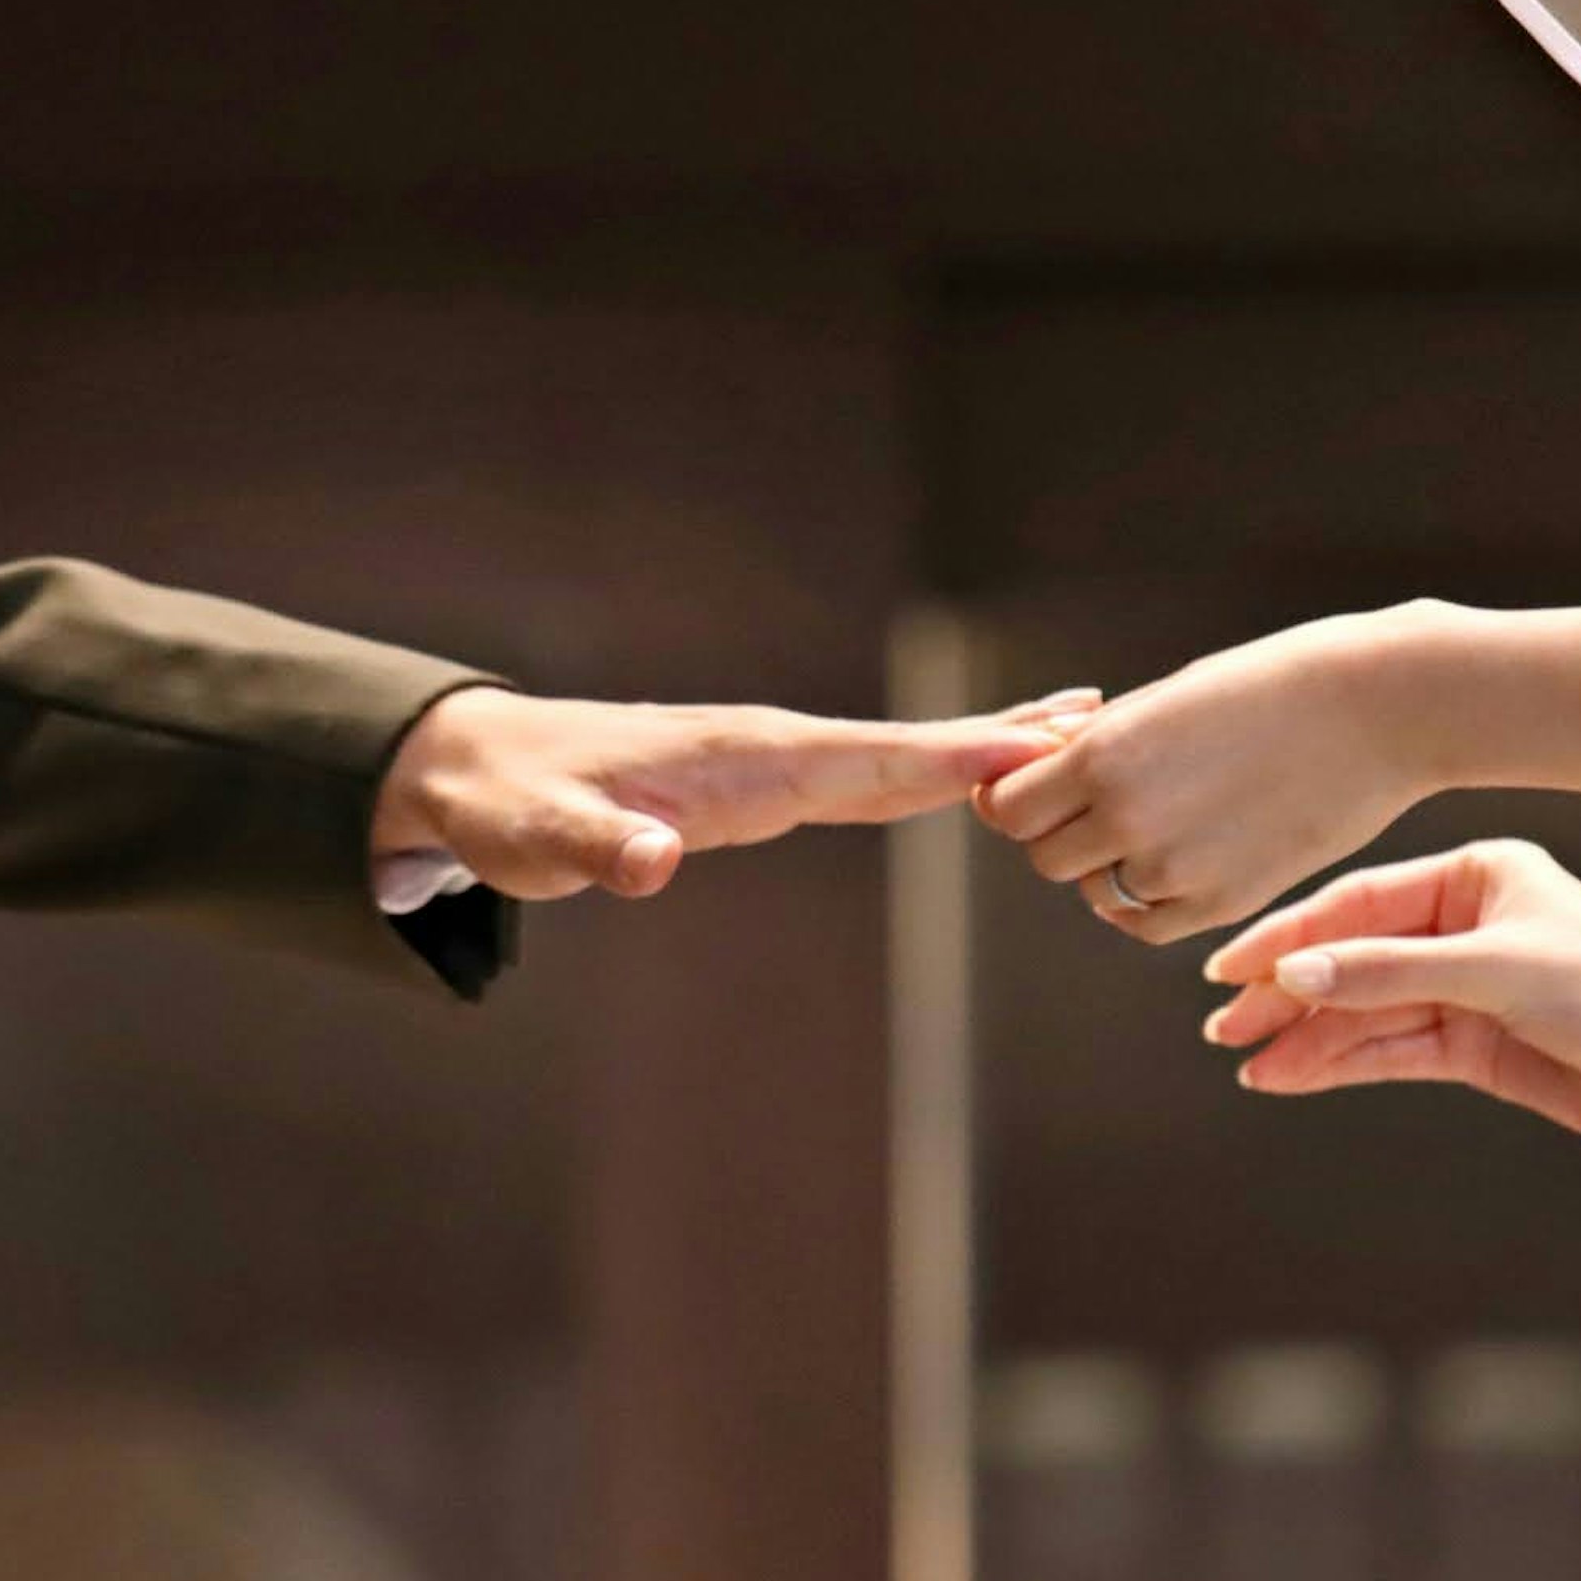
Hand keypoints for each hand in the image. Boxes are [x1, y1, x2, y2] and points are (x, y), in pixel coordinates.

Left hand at [373, 686, 1093, 901]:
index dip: (956, 759)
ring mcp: (770, 761)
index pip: (871, 760)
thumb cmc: (512, 808)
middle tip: (1101, 719)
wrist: (479, 770)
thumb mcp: (544, 839)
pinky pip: (864, 774)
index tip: (1043, 750)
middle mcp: (771, 749)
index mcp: (743, 761)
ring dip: (978, 748)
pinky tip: (965, 775)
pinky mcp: (761, 781)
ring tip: (1068, 735)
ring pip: (895, 756)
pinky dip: (927, 770)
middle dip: (999, 738)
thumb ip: (599, 848)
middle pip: (907, 747)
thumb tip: (651, 861)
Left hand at [973, 605, 1454, 942]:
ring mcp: (1176, 868)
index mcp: (1104, 755)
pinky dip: (1149, 901)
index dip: (1017, 797)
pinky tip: (1177, 860)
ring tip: (1164, 818)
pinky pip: (1148, 923)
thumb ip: (1098, 743)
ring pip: (1097, 893)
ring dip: (1111, 866)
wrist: (1378, 707)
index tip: (1044, 783)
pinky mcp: (1224, 902)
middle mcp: (1128, 817)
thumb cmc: (1272, 683)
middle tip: (1104, 802)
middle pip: (1045, 857)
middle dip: (1063, 832)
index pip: (1006, 807)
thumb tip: (1040, 766)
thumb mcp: (1167, 697)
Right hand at [1198, 839, 1580, 1152]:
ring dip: (1306, 1036)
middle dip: (1286, 992)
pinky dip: (1340, 1063)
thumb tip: (1291, 976)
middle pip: (1351, 955)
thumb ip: (1386, 973)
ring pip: (1364, 1009)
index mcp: (1477, 875)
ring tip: (1247, 1062)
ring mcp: (1468, 987)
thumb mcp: (1495, 972)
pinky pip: (1389, 1050)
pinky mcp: (1476, 1045)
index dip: (1288, 937)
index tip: (1227, 971)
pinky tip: (1291, 1075)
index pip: (1359, 903)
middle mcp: (1466, 924)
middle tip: (1224, 1027)